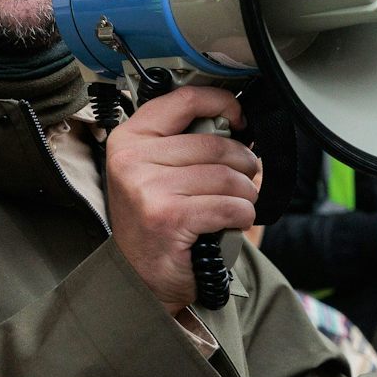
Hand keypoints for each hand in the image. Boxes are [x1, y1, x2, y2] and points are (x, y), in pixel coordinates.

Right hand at [106, 86, 257, 312]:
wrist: (140, 277)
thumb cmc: (155, 220)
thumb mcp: (155, 170)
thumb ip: (183, 141)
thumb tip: (235, 119)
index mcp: (130, 138)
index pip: (185, 99)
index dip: (223, 102)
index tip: (240, 118)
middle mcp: (133, 159)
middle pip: (215, 143)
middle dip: (243, 163)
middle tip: (244, 178)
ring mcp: (148, 188)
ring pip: (227, 176)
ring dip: (246, 193)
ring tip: (237, 202)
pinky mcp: (169, 217)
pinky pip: (229, 205)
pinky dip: (242, 215)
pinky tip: (233, 221)